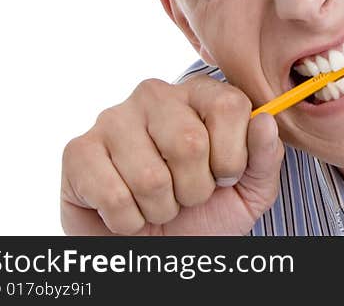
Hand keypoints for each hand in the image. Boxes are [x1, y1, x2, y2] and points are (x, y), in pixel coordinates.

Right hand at [60, 75, 283, 234]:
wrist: (156, 249)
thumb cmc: (205, 213)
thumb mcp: (250, 189)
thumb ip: (266, 156)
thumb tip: (265, 120)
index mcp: (201, 94)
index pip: (230, 105)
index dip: (233, 156)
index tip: (225, 175)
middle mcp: (155, 95)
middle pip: (189, 143)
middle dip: (196, 188)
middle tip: (188, 196)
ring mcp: (113, 118)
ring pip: (151, 176)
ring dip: (162, 208)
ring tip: (158, 203)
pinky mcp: (78, 150)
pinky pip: (113, 195)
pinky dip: (128, 220)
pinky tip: (128, 210)